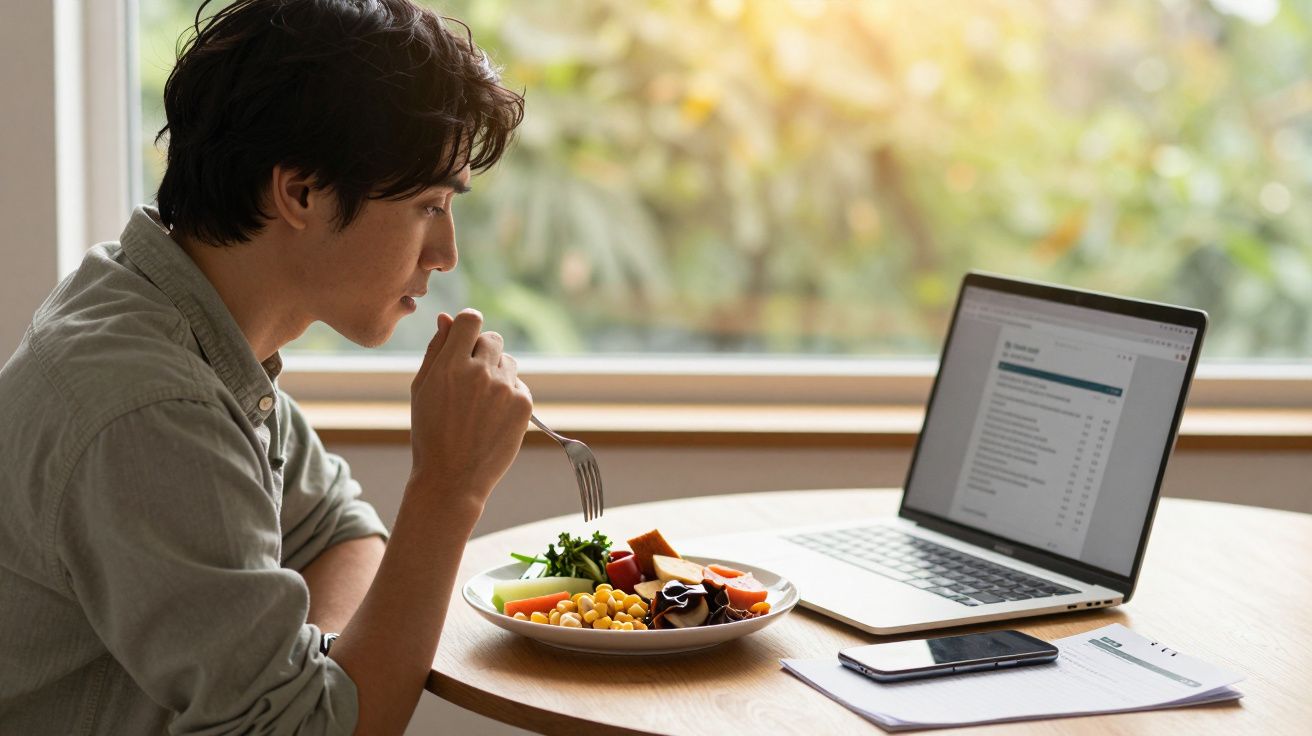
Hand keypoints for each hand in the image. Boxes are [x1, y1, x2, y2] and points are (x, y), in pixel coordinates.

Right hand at [408, 309, 532, 508]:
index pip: (470, 320)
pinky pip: (519, 385)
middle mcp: (480, 372)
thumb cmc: (431, 433)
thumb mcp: (422, 389)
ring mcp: (505, 388)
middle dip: (482, 351)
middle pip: (492, 338)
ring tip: (479, 404)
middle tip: (469, 380)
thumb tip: (446, 317)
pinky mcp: (523, 405)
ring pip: (508, 362)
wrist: (452, 478)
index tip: (465, 338)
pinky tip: (492, 417)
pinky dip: (509, 395)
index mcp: (450, 365)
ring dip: (497, 373)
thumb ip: (436, 350)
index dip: (467, 325)